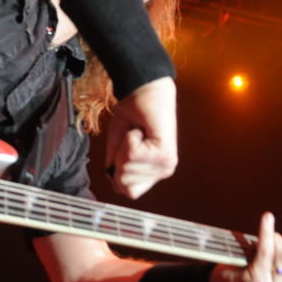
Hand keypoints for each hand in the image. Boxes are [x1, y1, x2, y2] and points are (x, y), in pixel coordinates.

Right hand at [105, 78, 177, 198]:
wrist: (145, 89)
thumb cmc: (132, 113)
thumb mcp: (118, 146)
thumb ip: (116, 167)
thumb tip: (115, 185)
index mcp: (155, 172)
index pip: (129, 193)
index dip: (118, 173)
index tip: (126, 149)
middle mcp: (164, 171)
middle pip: (124, 184)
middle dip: (120, 157)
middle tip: (133, 139)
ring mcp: (166, 165)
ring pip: (126, 170)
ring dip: (125, 146)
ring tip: (138, 133)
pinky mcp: (164, 154)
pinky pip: (131, 155)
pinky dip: (129, 139)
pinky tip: (141, 129)